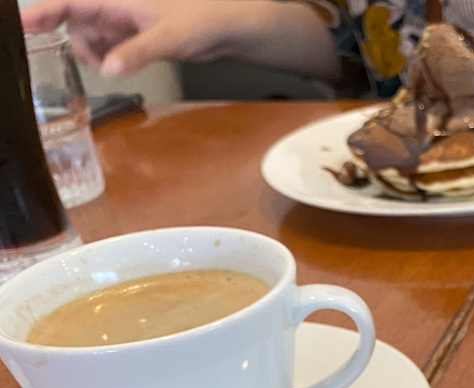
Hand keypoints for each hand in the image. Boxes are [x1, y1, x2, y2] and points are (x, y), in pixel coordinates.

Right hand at [21, 0, 230, 75]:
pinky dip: (108, 57)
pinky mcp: (133, 34)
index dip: (41, 13)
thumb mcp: (167, 38)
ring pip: (89, 37)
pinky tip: (121, 65)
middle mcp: (113, 6)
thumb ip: (137, 52)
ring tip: (115, 65)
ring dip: (94, 54)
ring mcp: (122, 20)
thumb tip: (109, 69)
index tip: (20, 26)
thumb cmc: (200, 21)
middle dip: (78, 43)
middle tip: (99, 61)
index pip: (68, 3)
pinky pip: (107, 45)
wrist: (226, 28)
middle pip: (74, 22)